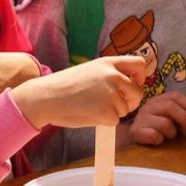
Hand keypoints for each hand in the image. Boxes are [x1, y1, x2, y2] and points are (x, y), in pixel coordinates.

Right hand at [10, 56, 146, 128]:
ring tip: (91, 107)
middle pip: (138, 91)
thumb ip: (108, 74)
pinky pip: (115, 121)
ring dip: (113, 112)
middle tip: (117, 105)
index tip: (133, 84)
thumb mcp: (89, 70)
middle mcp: (113, 76)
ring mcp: (112, 94)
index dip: (140, 77)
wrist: (46, 98)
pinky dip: (104, 122)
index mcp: (108, 63)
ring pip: (125, 109)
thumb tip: (128, 87)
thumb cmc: (64, 86)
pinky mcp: (108, 113)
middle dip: (131, 101)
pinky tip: (88, 114)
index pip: (139, 64)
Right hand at [128, 91, 185, 145]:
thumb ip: (182, 114)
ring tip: (169, 135)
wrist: (135, 140)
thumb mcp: (169, 118)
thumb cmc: (157, 129)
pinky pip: (155, 135)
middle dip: (184, 118)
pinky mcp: (136, 132)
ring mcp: (141, 119)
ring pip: (165, 123)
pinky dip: (160, 140)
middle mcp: (148, 107)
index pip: (175, 96)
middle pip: (170, 106)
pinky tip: (159, 140)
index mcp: (157, 101)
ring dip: (172, 132)